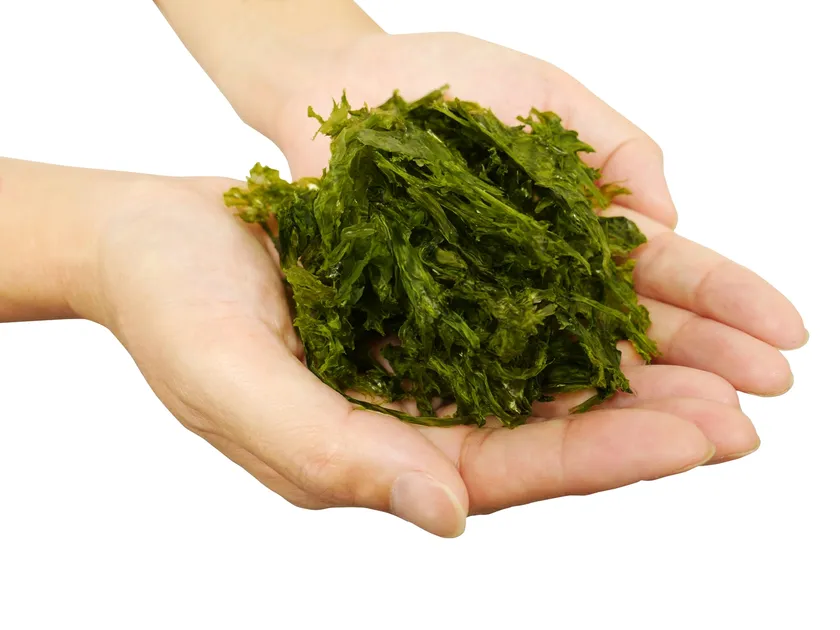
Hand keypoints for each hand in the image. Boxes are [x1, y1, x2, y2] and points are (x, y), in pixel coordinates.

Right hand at [90, 137, 802, 537]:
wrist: (145, 235)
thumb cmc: (170, 310)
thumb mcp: (234, 386)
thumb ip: (330, 457)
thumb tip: (446, 517)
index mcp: (374, 457)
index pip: (509, 470)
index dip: (607, 458)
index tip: (700, 437)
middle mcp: (410, 418)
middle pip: (549, 429)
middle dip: (649, 419)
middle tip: (748, 403)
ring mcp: (421, 360)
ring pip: (545, 371)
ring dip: (633, 364)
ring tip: (728, 353)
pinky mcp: (425, 303)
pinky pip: (517, 309)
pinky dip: (579, 304)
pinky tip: (639, 293)